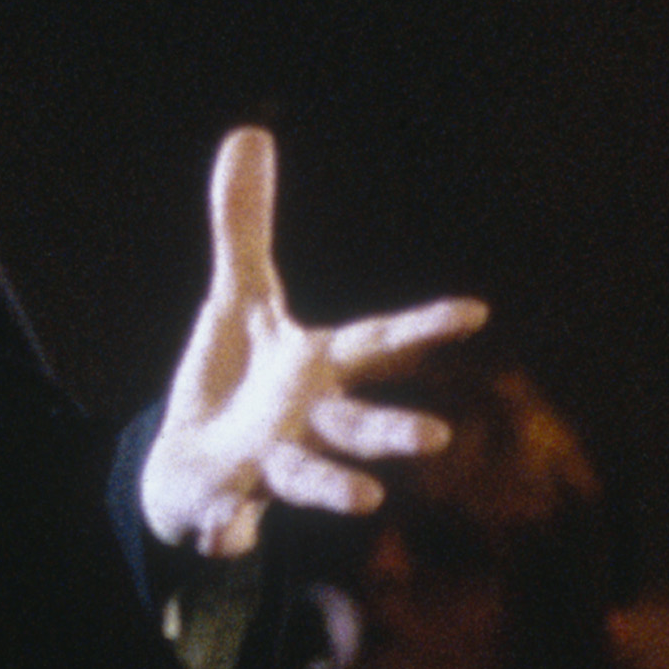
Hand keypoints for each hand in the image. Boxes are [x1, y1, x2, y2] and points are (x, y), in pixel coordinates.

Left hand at [137, 126, 479, 556]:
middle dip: (393, 428)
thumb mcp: (236, 297)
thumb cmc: (233, 377)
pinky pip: (230, 517)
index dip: (423, 325)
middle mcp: (304, 420)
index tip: (476, 312)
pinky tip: (227, 537)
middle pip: (356, 421)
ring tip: (366, 497)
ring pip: (309, 476)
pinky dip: (228, 529)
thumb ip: (245, 223)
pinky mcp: (230, 498)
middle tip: (436, 438)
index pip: (376, 341)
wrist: (192, 462)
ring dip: (335, 486)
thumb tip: (248, 131)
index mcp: (313, 368)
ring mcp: (270, 464)